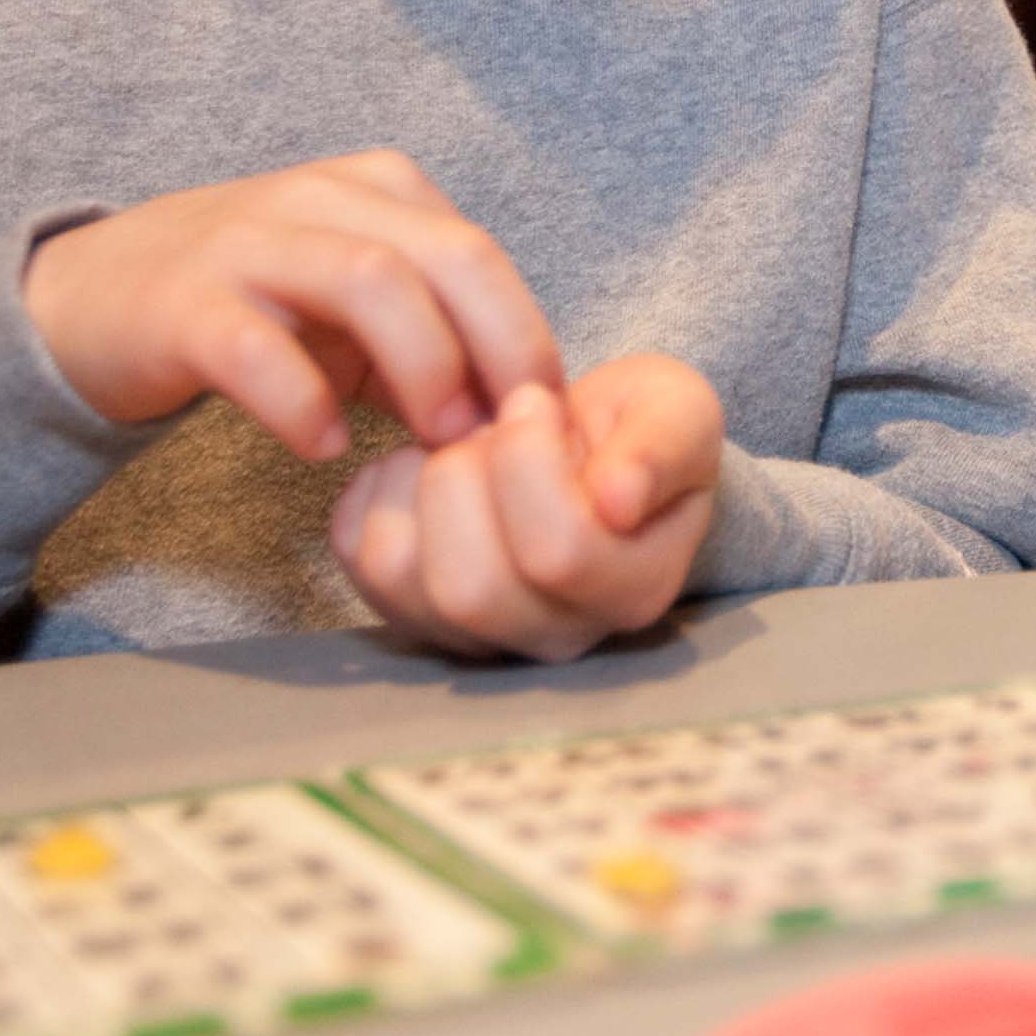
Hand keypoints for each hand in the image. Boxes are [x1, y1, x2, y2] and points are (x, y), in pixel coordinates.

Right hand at [22, 149, 562, 458]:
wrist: (93, 298)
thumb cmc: (252, 307)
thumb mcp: (354, 313)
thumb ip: (434, 342)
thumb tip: (515, 413)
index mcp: (377, 190)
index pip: (480, 255)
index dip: (526, 338)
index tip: (542, 418)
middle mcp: (320, 198)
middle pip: (446, 256)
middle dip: (495, 348)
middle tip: (502, 433)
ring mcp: (248, 244)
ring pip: (368, 281)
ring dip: (421, 367)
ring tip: (432, 439)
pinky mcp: (183, 305)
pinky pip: (256, 348)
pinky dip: (301, 401)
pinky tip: (322, 446)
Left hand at [334, 353, 722, 661]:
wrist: (587, 445)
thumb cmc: (635, 428)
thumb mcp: (676, 411)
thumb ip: (663, 447)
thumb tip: (618, 502)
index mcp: (634, 590)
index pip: (558, 555)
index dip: (531, 459)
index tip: (536, 399)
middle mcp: (556, 636)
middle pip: (471, 587)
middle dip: (466, 474)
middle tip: (491, 425)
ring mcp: (479, 636)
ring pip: (405, 579)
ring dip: (417, 482)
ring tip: (457, 445)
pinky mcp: (414, 615)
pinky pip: (359, 562)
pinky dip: (373, 493)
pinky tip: (418, 465)